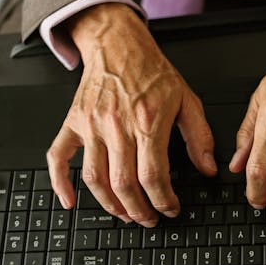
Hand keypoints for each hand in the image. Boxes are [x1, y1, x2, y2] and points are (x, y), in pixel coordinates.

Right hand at [47, 3, 216, 226]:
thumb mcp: (187, 100)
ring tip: (125, 214)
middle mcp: (117, 126)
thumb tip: (208, 168)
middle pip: (123, 183)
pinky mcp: (73, 123)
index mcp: (147, 122)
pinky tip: (69, 201)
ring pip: (94, 178)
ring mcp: (91, 125)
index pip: (153, 175)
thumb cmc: (152, 72)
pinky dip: (59, 183)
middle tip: (149, 219)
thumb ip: (200, 136)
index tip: (171, 209)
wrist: (118, 45)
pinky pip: (58, 157)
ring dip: (110, 204)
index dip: (163, 200)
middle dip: (138, 210)